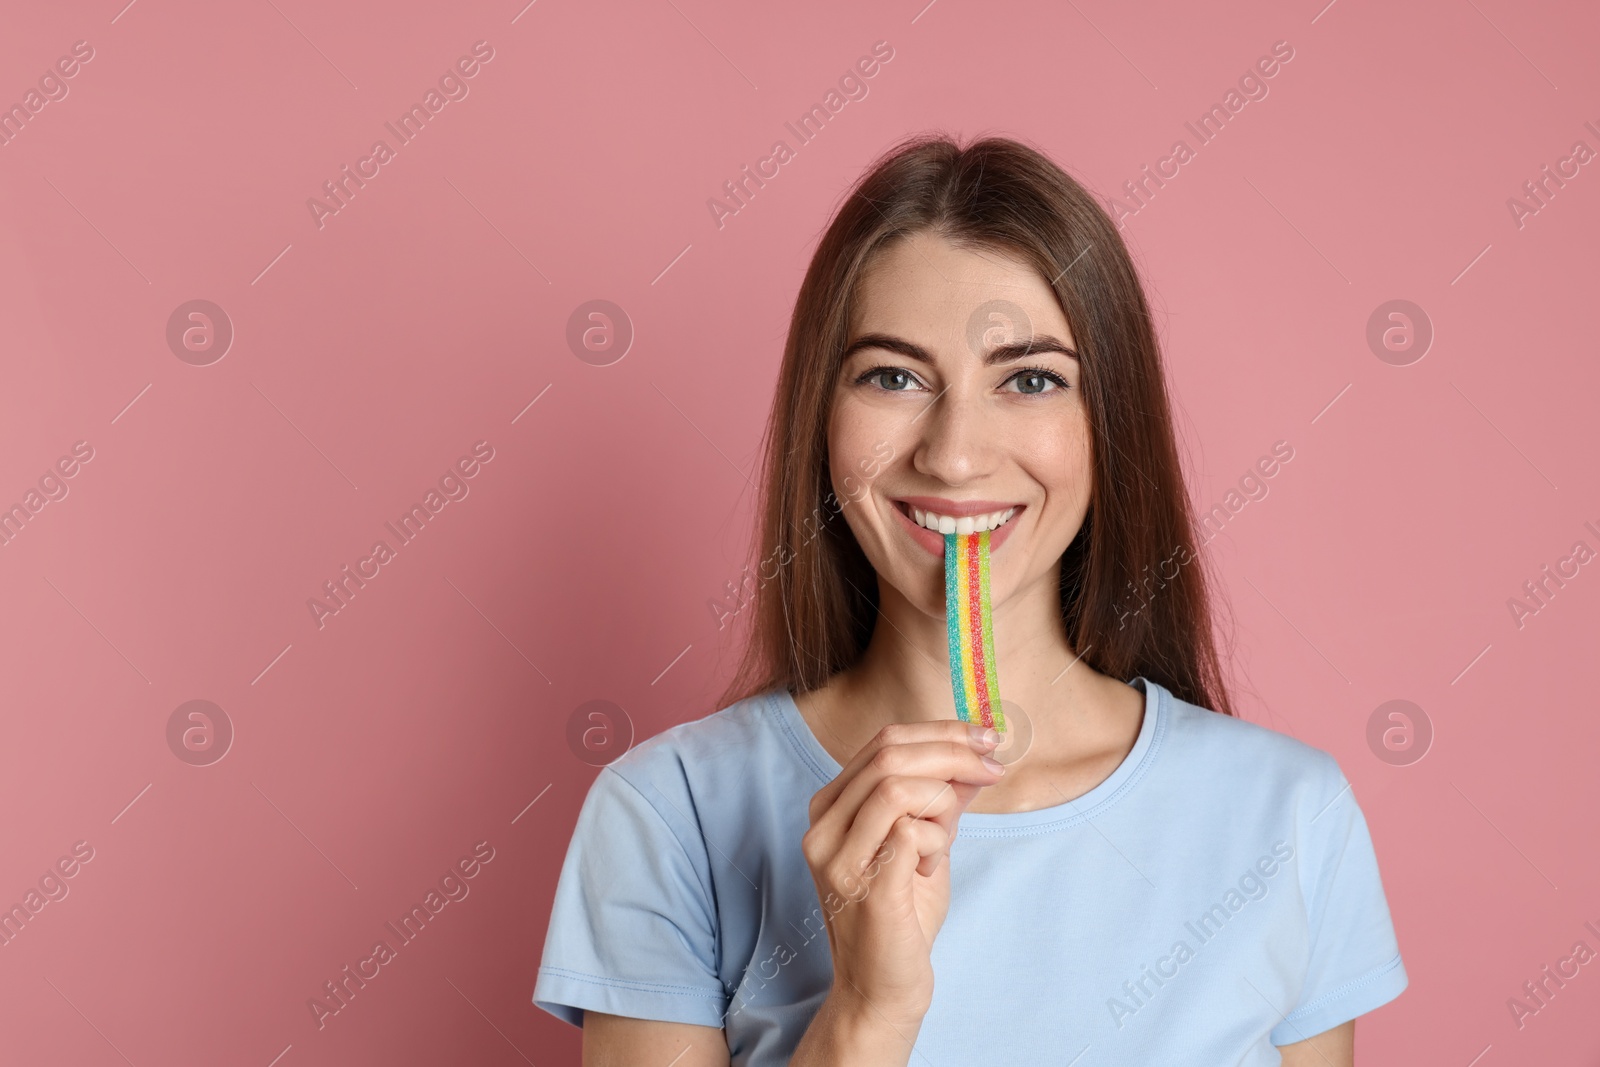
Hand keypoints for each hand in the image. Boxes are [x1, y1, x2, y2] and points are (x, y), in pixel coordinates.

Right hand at [799, 718, 1004, 1027]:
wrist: (882, 989)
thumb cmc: (902, 917)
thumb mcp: (924, 843)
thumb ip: (940, 798)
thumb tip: (977, 753)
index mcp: (831, 808)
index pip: (883, 741)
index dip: (941, 732)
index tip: (986, 739)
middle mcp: (823, 827)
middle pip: (890, 754)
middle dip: (954, 752)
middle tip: (993, 767)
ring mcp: (837, 857)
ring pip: (898, 786)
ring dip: (942, 803)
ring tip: (945, 838)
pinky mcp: (863, 886)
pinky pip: (910, 831)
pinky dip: (936, 840)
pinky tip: (929, 867)